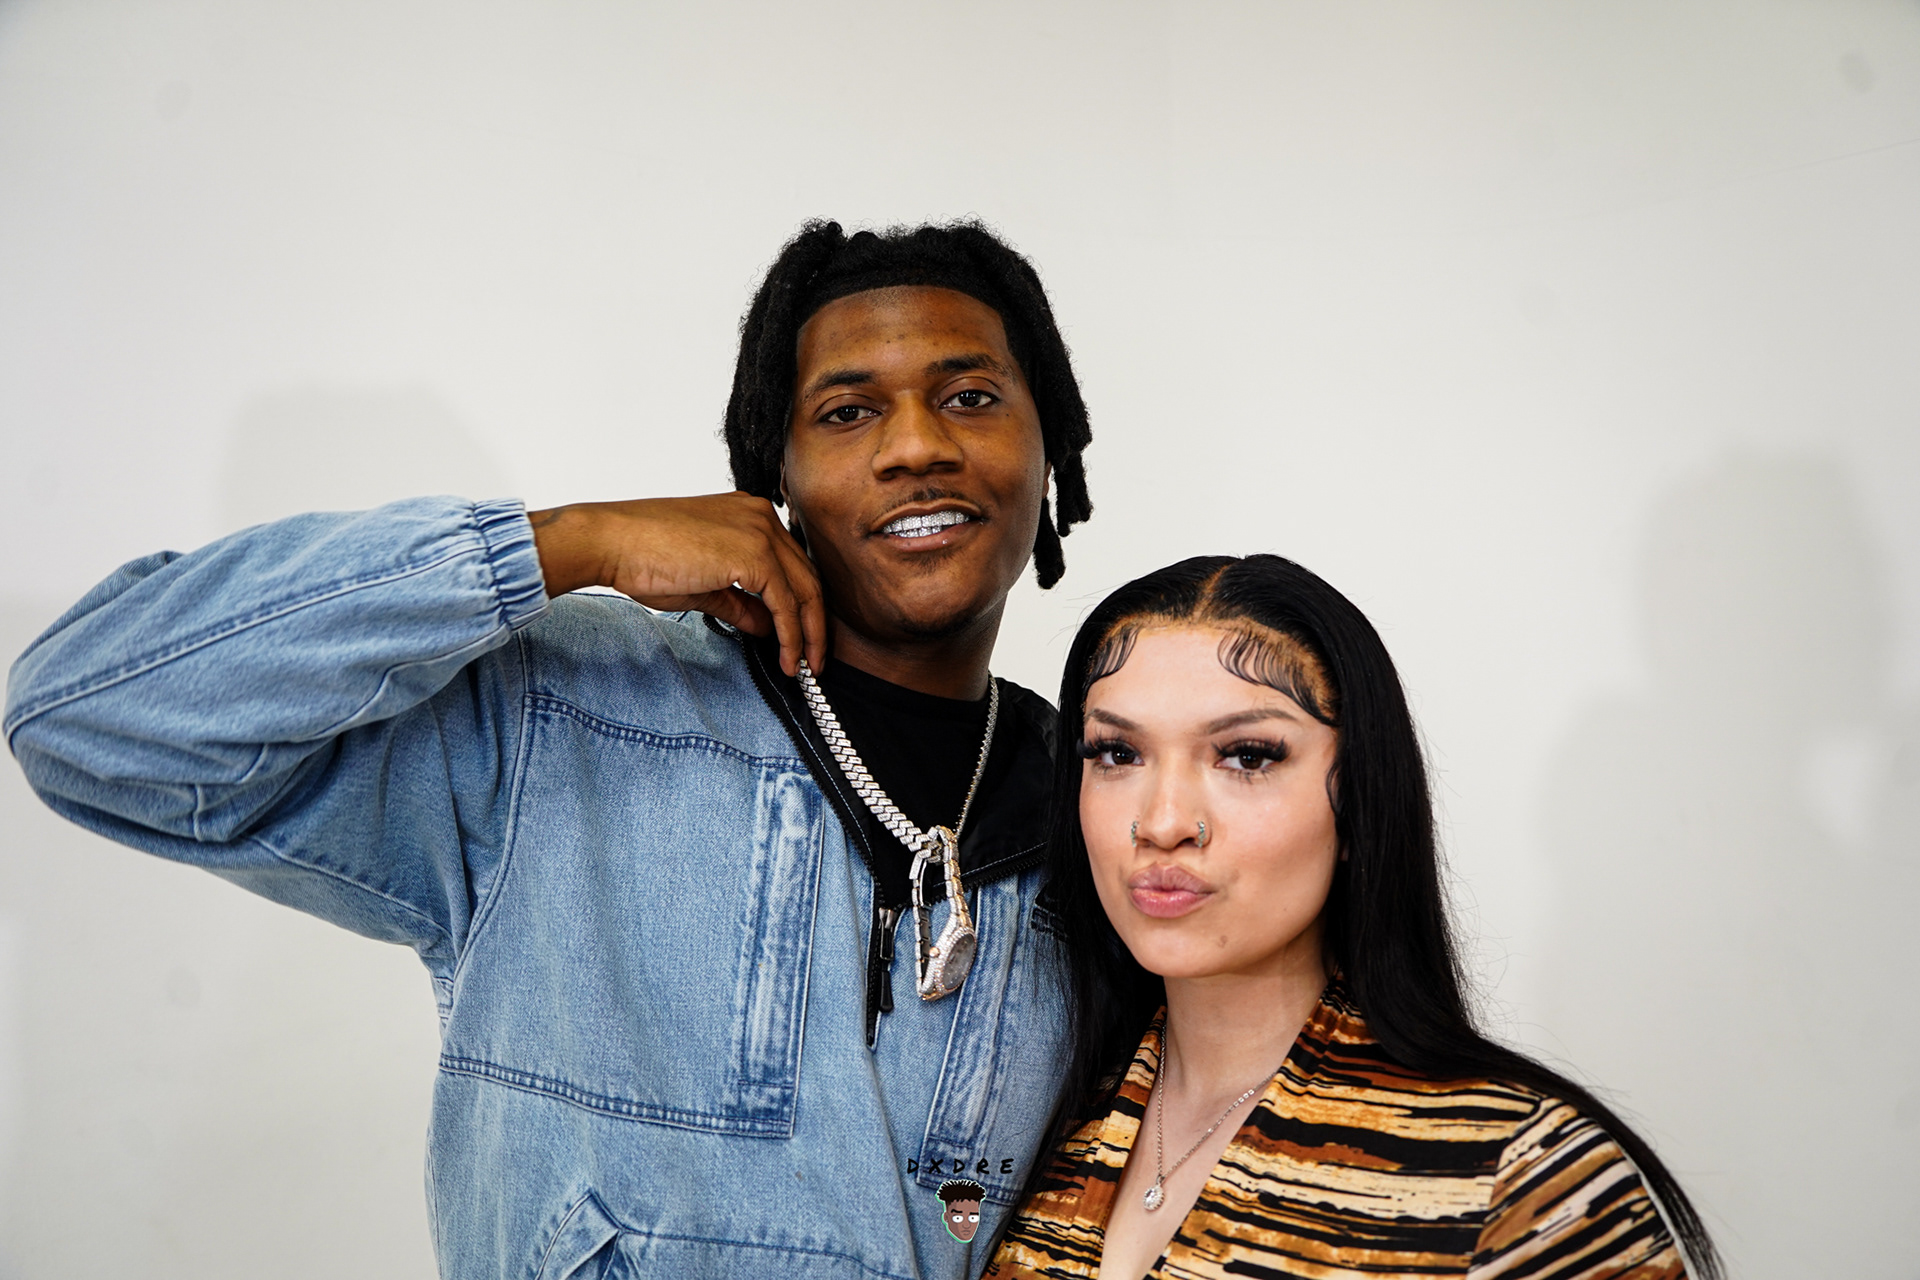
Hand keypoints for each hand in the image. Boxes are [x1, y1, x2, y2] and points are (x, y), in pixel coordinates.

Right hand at [529, 494, 827, 675]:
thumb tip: (767, 627)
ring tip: (804, 667)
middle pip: (806, 575)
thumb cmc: (643, 556)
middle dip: (814, 623)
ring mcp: (761, 531)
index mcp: (749, 514)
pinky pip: (785, 603)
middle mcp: (761, 515)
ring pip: (804, 590)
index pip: (792, 564)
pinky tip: (788, 657)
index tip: (803, 638)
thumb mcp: (703, 584)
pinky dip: (791, 634)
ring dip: (808, 634)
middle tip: (814, 659)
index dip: (802, 605)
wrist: (611, 542)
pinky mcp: (754, 553)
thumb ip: (740, 602)